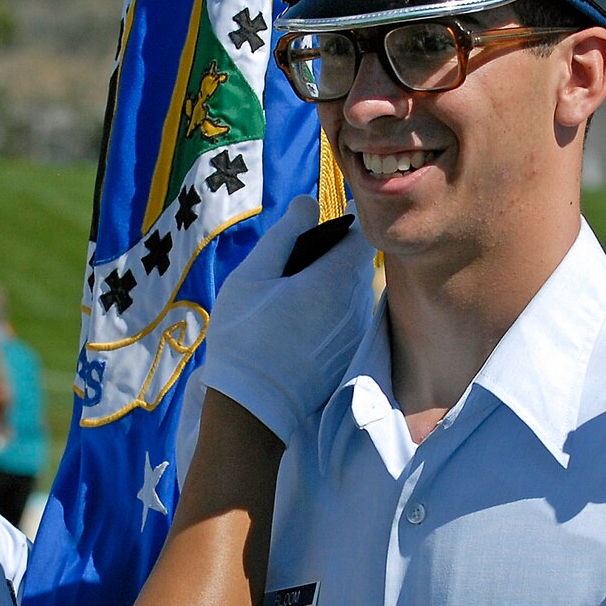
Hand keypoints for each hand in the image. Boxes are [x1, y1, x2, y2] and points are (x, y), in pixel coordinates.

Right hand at [181, 197, 376, 460]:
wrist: (253, 405)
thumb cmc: (245, 335)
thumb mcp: (253, 276)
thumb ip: (284, 235)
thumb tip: (309, 201)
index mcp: (335, 279)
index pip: (360, 235)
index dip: (344, 224)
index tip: (320, 229)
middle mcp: (357, 303)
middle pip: (357, 263)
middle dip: (333, 256)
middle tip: (295, 266)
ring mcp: (357, 331)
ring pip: (354, 291)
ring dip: (333, 285)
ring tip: (292, 298)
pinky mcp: (351, 352)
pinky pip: (350, 317)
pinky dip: (332, 312)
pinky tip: (300, 325)